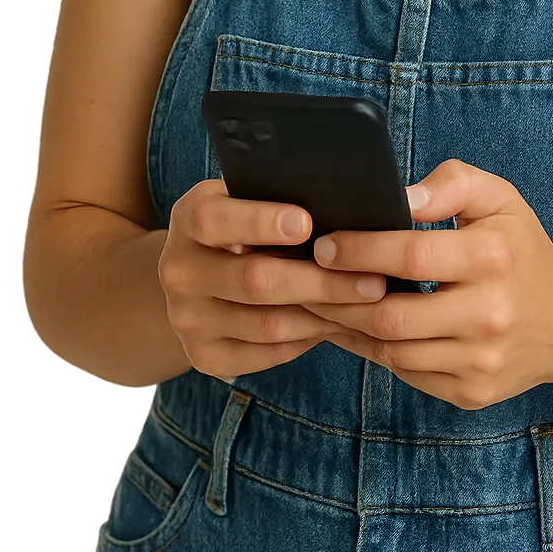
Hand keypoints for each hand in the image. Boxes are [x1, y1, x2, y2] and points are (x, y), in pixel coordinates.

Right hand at [158, 179, 387, 379]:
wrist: (191, 277)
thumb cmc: (239, 225)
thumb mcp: (243, 199)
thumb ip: (276, 196)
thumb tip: (343, 198)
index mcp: (188, 218)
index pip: (213, 219)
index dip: (259, 221)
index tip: (307, 223)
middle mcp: (179, 270)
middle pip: (254, 280)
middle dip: (321, 281)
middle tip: (373, 280)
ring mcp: (187, 318)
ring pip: (266, 324)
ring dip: (323, 315)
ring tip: (367, 304)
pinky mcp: (204, 356)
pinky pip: (265, 353)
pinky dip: (307, 339)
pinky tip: (337, 323)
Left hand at [300, 159, 552, 409]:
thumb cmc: (519, 248)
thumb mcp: (498, 198)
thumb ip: (451, 183)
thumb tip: (400, 197)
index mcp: (494, 258)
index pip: (412, 255)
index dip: (361, 250)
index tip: (323, 244)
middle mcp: (490, 315)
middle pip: (392, 315)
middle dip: (338, 298)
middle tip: (303, 279)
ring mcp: (481, 362)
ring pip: (393, 352)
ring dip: (347, 329)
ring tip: (315, 303)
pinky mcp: (471, 393)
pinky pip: (406, 375)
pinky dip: (373, 352)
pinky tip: (350, 329)